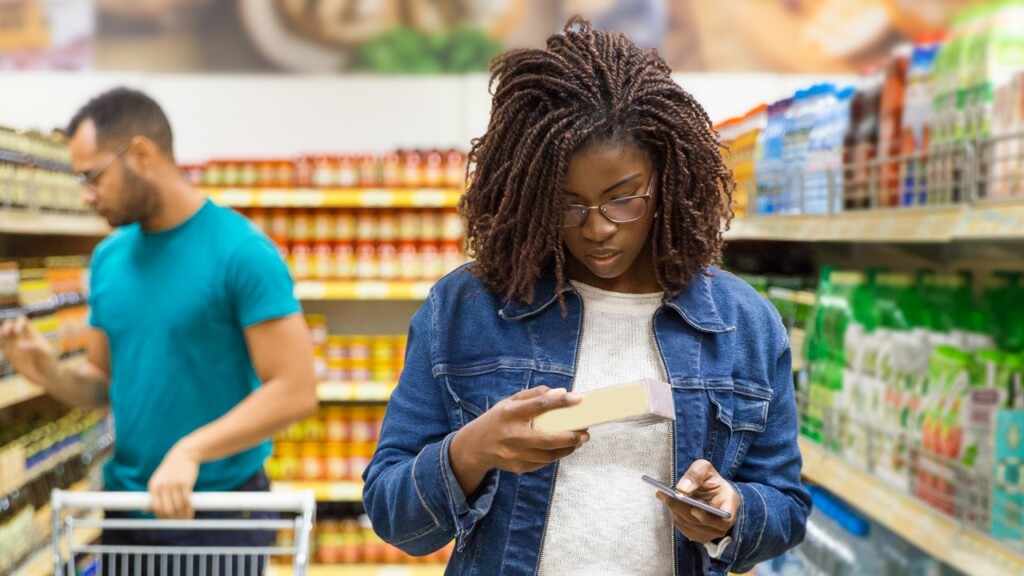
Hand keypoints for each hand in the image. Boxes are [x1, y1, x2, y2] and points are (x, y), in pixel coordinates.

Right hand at [0, 316, 59, 385]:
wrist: (47, 377)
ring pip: (4, 335)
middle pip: (10, 325)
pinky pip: (1, 346)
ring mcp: (15, 346)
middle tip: (5, 335)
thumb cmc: (50, 363)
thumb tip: (19, 344)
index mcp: (32, 334)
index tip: (17, 332)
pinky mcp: (10, 356)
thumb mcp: (46, 354)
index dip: (17, 323)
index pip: (22, 321)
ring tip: (1, 341)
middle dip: (6, 326)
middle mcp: (22, 338)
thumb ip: (34, 347)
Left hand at [148, 443, 200, 518]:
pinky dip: (189, 510)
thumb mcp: (160, 480)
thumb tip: (145, 511)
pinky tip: (190, 514)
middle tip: (179, 522)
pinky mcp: (184, 483)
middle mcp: (162, 486)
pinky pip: (186, 501)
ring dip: (182, 516)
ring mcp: (173, 485)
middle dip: (173, 519)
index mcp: (153, 486)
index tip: (169, 521)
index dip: (163, 517)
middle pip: (167, 509)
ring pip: (177, 507)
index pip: (156, 508)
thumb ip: (155, 494)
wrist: (185, 454)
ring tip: (186, 520)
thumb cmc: (172, 470)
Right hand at [450, 386, 589, 490]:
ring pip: (548, 455)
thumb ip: (534, 395)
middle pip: (547, 439)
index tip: (579, 399)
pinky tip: (564, 449)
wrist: (475, 447)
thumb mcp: (509, 401)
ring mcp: (514, 454)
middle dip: (570, 437)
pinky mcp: (518, 467)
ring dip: (567, 449)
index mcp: (510, 414)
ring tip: (579, 441)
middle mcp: (512, 436)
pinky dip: (556, 456)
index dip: (561, 402)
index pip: (539, 406)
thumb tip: (561, 392)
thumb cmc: (497, 420)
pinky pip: (543, 463)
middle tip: (585, 433)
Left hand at [657, 459, 739, 543]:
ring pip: (691, 527)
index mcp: (730, 505)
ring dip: (676, 512)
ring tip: (665, 497)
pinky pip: (686, 530)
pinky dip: (677, 518)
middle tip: (665, 495)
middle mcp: (723, 523)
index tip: (694, 509)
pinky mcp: (701, 536)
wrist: (711, 491)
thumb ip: (695, 475)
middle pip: (701, 523)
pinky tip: (670, 506)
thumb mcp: (705, 469)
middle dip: (682, 509)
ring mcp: (712, 532)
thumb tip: (682, 489)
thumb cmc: (710, 480)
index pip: (724, 519)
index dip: (708, 517)